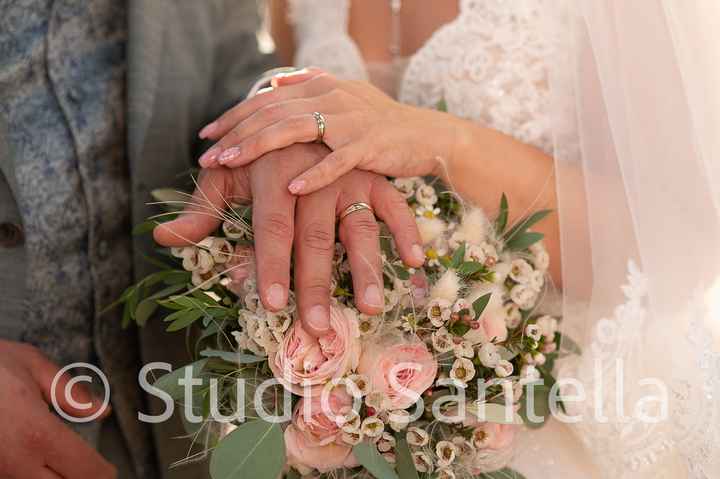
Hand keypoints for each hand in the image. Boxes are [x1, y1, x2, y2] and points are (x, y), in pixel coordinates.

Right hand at [0, 339, 114, 478]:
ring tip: (60, 466)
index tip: (109, 470)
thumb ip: (69, 392)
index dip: (104, 473)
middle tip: (87, 470)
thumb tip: (99, 411)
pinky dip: (27, 476)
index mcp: (36, 433)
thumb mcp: (30, 364)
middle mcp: (14, 463)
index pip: (85, 470)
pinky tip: (35, 467)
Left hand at [154, 144, 422, 334]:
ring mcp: (347, 174)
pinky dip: (405, 232)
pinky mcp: (374, 174)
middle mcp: (312, 174)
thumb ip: (200, 208)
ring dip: (366, 269)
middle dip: (315, 285)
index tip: (275, 307)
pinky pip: (394, 205)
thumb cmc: (261, 152)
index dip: (272, 267)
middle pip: (314, 237)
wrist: (304, 105)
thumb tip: (163, 239)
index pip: (271, 228)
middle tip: (317, 326)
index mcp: (271, 172)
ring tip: (370, 308)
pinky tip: (415, 263)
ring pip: (357, 227)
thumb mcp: (229, 174)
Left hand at [196, 69, 459, 194]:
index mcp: (320, 88)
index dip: (234, 116)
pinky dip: (314, 174)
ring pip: (294, 130)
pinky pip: (336, 161)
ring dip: (258, 146)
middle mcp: (330, 98)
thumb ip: (309, 88)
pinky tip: (291, 186)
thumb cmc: (380, 123)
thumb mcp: (343, 98)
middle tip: (207, 156)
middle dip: (235, 134)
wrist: (427, 134)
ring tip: (231, 163)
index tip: (206, 135)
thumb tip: (275, 82)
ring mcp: (349, 121)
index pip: (266, 99)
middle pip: (271, 113)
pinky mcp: (369, 146)